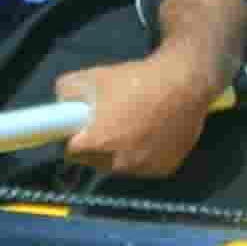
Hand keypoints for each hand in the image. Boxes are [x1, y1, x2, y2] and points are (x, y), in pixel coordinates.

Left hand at [56, 47, 223, 177]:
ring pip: (121, 165)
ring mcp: (142, 169)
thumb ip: (67, 91)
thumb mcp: (95, 75)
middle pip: (95, 161)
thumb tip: (60, 103)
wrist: (185, 82)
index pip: (70, 151)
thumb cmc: (138, 79)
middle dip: (97, 145)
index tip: (81, 126)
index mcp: (97, 143)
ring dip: (121, 151)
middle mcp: (118, 163)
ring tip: (135, 125)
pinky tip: (153, 133)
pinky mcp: (164, 170)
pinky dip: (145, 154)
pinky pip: (145, 166)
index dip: (74, 137)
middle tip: (111, 121)